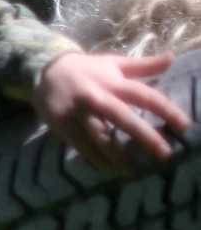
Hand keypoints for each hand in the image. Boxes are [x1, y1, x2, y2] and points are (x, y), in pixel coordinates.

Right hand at [32, 51, 191, 173]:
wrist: (45, 70)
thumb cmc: (87, 69)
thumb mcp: (114, 63)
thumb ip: (143, 65)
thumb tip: (172, 58)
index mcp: (113, 82)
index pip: (145, 96)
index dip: (166, 109)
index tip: (184, 125)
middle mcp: (97, 97)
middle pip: (123, 118)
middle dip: (145, 137)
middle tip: (165, 154)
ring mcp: (77, 112)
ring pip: (99, 136)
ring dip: (116, 155)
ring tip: (132, 171)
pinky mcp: (61, 123)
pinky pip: (79, 143)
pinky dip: (94, 157)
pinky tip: (107, 167)